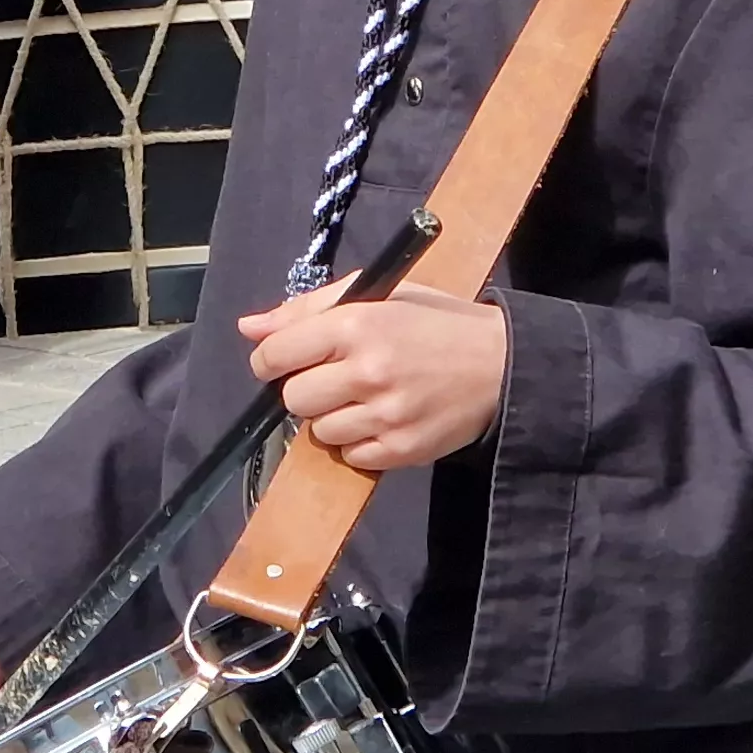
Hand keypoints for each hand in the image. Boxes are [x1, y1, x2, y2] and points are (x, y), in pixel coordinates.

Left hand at [239, 278, 507, 472]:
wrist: (503, 364)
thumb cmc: (435, 322)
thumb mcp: (379, 295)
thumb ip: (308, 308)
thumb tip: (249, 328)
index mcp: (358, 323)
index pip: (277, 353)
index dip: (271, 359)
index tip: (283, 361)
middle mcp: (368, 371)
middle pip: (293, 399)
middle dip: (305, 389)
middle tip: (334, 378)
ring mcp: (386, 415)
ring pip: (319, 432)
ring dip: (332, 418)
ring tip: (364, 398)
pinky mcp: (402, 449)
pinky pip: (350, 457)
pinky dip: (358, 443)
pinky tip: (381, 419)